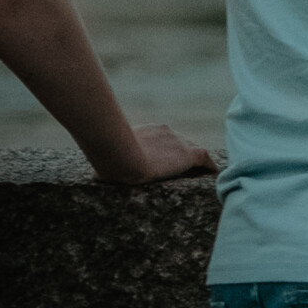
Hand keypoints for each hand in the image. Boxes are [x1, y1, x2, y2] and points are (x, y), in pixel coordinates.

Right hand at [94, 122, 218, 185]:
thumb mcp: (105, 158)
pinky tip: (212, 173)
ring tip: (198, 173)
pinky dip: (208, 166)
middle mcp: (164, 131)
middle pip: (178, 142)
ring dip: (194, 160)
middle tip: (183, 168)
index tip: (163, 158)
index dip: (164, 149)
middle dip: (180, 153)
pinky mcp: (187, 154)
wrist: (123, 156)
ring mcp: (177, 142)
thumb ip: (107, 165)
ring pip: (191, 150)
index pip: (161, 138)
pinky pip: (204, 158)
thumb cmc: (109, 160)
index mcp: (146, 131)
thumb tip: (95, 176)